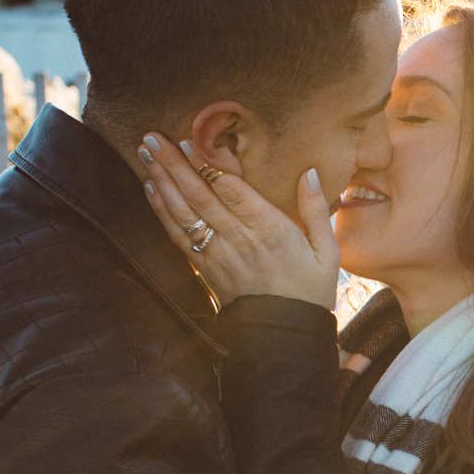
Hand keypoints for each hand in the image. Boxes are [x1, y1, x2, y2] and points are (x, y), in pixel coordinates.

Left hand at [138, 132, 341, 309]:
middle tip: (153, 137)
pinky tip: (150, 187)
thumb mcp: (327, 252)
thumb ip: (316, 210)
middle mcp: (239, 240)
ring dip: (162, 180)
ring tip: (146, 152)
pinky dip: (162, 210)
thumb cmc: (309, 291)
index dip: (209, 165)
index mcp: (271, 231)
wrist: (283, 335)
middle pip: (201, 196)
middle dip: (175, 164)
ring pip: (184, 212)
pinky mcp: (204, 268)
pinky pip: (178, 235)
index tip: (190, 140)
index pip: (233, 192)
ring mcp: (217, 255)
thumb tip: (309, 172)